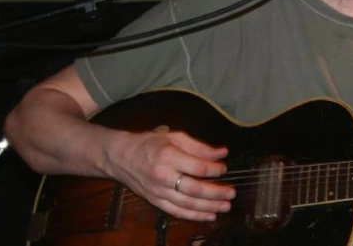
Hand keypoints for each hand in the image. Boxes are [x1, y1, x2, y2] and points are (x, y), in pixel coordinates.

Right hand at [106, 130, 234, 220]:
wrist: (120, 156)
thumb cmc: (149, 143)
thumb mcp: (174, 137)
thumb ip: (199, 146)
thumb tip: (222, 153)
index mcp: (169, 157)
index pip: (198, 167)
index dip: (215, 169)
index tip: (224, 168)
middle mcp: (163, 177)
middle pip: (194, 189)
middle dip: (215, 193)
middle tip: (232, 193)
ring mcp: (158, 191)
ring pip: (187, 204)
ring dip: (208, 207)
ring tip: (225, 207)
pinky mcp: (155, 201)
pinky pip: (176, 212)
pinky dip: (194, 216)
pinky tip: (208, 216)